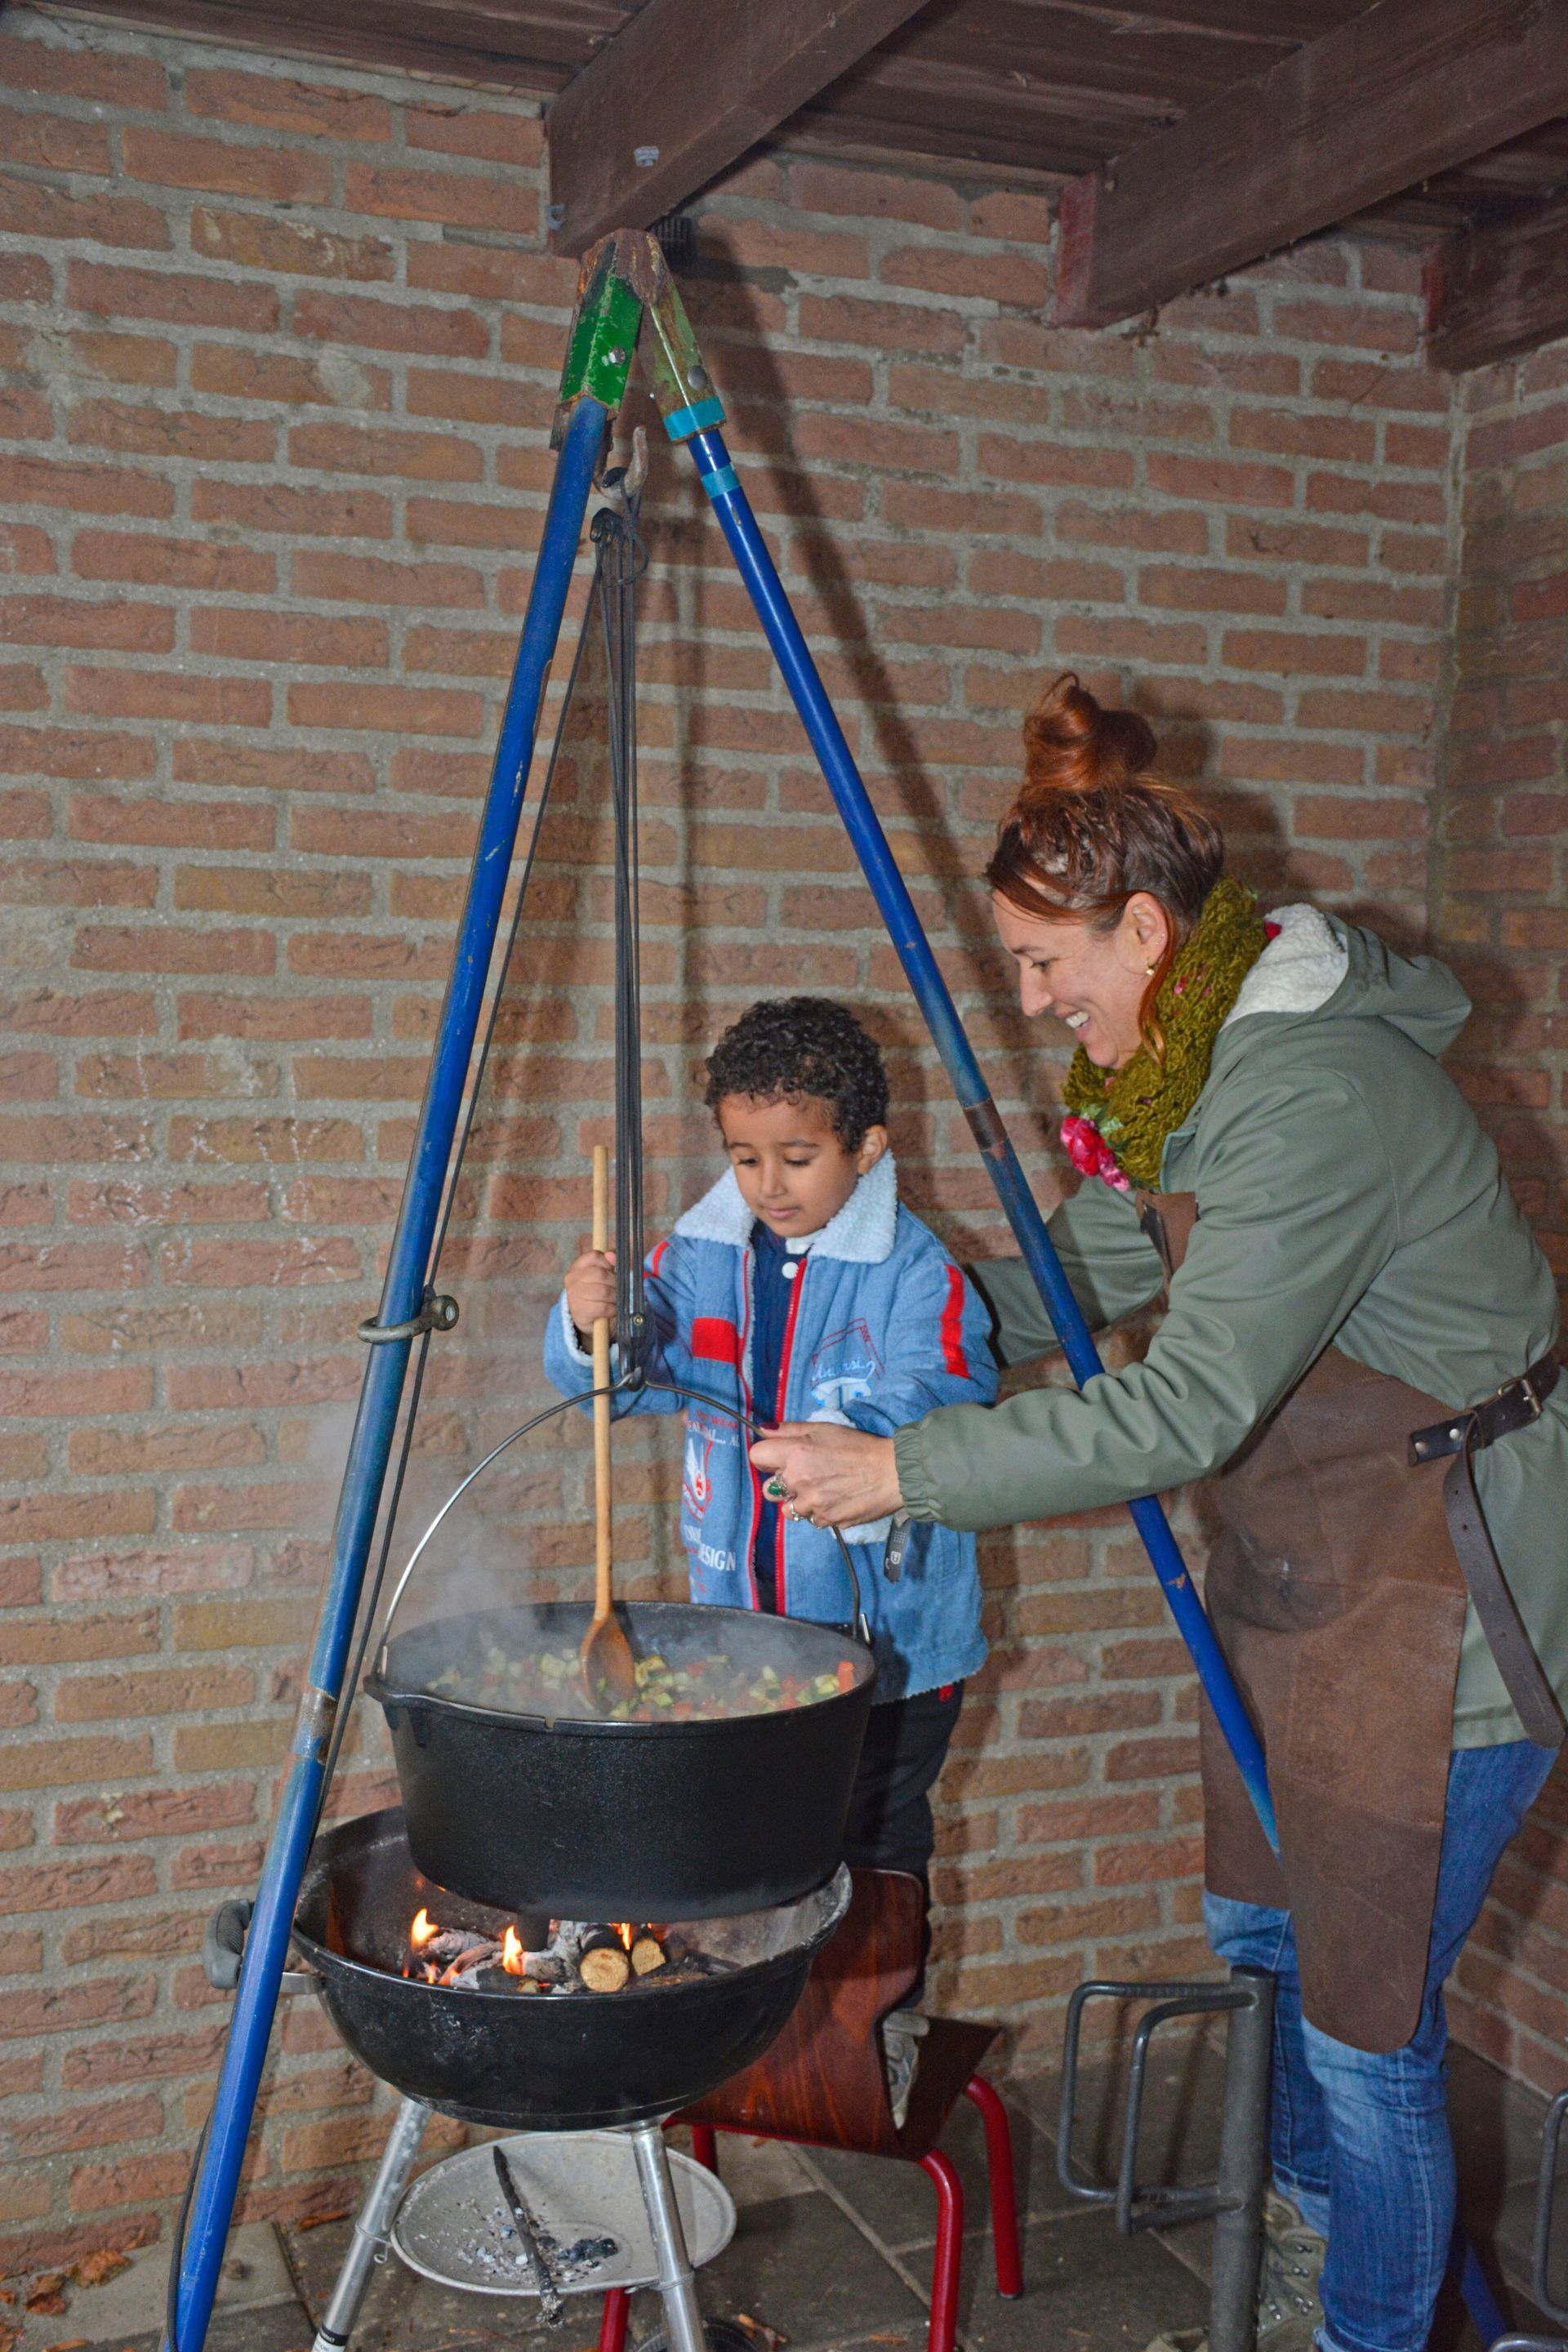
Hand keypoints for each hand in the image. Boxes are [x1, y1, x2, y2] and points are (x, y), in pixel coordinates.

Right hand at [565, 1247, 615, 1340]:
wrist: (582, 1315)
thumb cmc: (594, 1290)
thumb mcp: (599, 1274)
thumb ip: (608, 1261)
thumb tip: (612, 1254)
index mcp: (577, 1266)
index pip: (595, 1256)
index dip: (608, 1262)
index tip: (612, 1270)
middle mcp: (573, 1279)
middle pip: (601, 1274)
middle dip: (615, 1282)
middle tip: (618, 1288)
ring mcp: (574, 1295)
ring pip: (604, 1291)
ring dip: (615, 1297)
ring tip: (615, 1299)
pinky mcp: (580, 1311)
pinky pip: (604, 1307)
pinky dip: (613, 1309)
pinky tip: (612, 1310)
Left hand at [749, 1422, 902, 1529]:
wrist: (892, 1473)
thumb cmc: (859, 1446)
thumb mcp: (824, 1429)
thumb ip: (790, 1430)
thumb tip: (763, 1429)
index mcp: (796, 1453)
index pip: (757, 1457)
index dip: (767, 1457)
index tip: (778, 1458)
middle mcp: (798, 1481)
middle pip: (768, 1489)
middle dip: (782, 1483)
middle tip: (805, 1475)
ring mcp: (812, 1505)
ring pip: (789, 1508)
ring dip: (801, 1500)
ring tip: (823, 1489)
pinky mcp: (826, 1521)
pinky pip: (811, 1519)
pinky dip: (819, 1511)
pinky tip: (835, 1499)